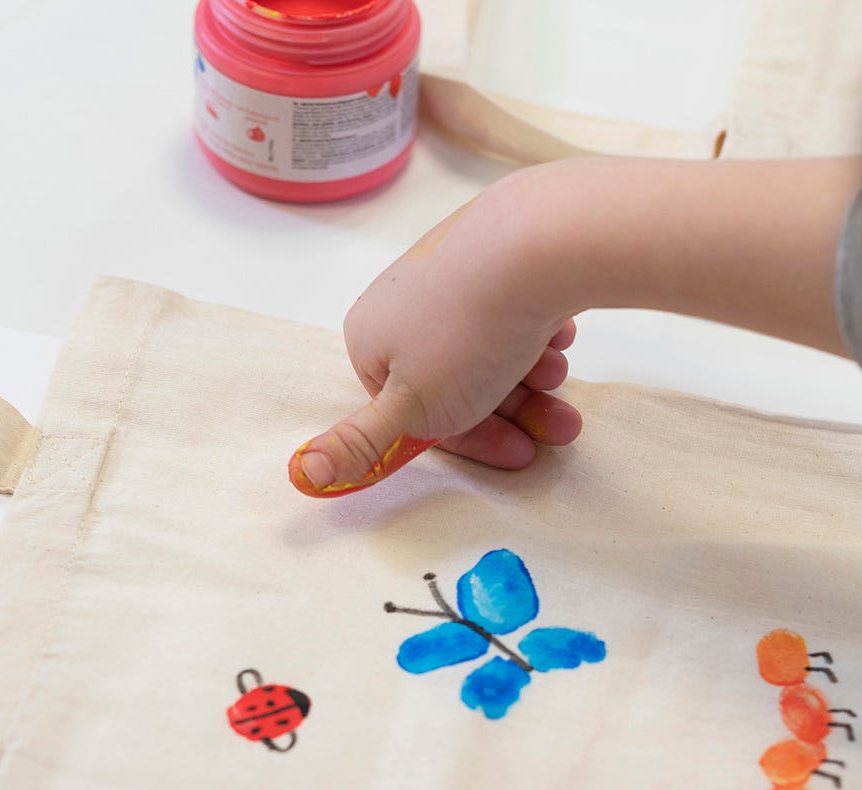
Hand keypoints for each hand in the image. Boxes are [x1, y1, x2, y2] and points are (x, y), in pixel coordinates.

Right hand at [288, 176, 582, 498]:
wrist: (536, 243)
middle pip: (457, 381)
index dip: (471, 440)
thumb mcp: (411, 410)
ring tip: (560, 374)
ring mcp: (447, 269)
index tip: (518, 453)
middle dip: (514, 412)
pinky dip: (536, 332)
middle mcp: (401, 300)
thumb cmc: (466, 335)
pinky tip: (560, 335)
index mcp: (369, 338)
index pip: (413, 410)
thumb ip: (360, 444)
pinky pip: (512, 307)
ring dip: (531, 376)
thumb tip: (299, 474)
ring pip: (489, 348)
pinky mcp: (492, 248)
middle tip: (562, 426)